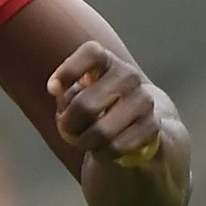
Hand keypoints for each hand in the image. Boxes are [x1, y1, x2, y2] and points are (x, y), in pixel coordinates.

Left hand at [46, 41, 162, 167]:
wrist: (137, 121)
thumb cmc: (97, 103)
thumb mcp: (78, 95)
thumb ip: (67, 95)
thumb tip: (58, 93)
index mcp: (107, 61)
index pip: (91, 53)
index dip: (69, 70)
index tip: (52, 89)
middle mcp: (128, 76)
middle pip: (86, 104)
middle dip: (69, 124)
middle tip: (66, 130)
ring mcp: (144, 100)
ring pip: (102, 131)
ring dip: (85, 142)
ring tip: (83, 141)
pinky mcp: (152, 126)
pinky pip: (117, 147)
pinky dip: (104, 153)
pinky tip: (103, 149)